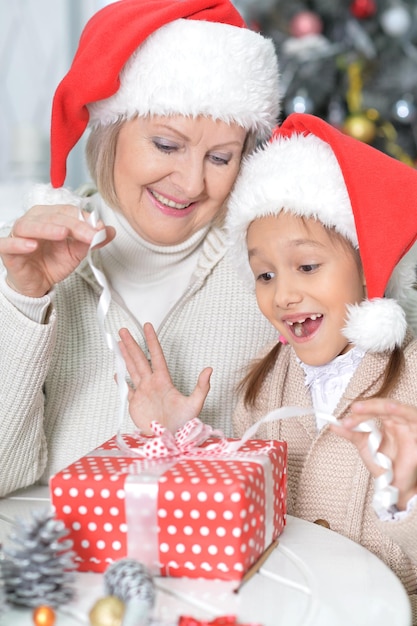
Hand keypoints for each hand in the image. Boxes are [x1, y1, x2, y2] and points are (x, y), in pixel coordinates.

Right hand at [0, 204, 114, 296]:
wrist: (39, 283)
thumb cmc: (53, 262)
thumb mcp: (77, 251)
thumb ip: (92, 240)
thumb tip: (109, 230)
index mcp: (50, 217)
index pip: (67, 211)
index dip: (83, 219)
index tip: (100, 230)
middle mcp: (33, 221)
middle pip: (51, 217)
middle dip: (73, 225)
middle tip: (89, 235)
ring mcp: (19, 235)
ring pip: (29, 225)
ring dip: (47, 228)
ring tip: (62, 233)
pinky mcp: (8, 251)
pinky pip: (7, 244)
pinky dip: (19, 243)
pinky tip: (32, 246)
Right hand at [118, 323, 211, 434]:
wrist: (171, 440)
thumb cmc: (184, 424)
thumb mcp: (195, 404)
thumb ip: (202, 386)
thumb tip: (209, 369)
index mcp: (164, 380)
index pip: (156, 356)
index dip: (152, 341)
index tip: (148, 327)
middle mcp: (152, 383)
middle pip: (139, 359)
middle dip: (132, 344)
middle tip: (124, 331)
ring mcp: (142, 392)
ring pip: (131, 370)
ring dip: (125, 357)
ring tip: (118, 344)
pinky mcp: (135, 404)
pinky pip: (126, 389)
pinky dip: (120, 381)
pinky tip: (116, 371)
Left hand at [331, 398, 416, 509]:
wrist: (394, 486)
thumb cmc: (385, 466)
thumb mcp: (365, 446)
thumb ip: (351, 434)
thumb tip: (334, 425)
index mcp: (387, 422)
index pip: (373, 410)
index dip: (360, 413)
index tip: (345, 422)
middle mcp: (398, 421)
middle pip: (383, 407)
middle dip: (367, 408)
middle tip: (354, 411)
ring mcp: (408, 426)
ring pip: (396, 408)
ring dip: (383, 406)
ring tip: (369, 407)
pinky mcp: (416, 432)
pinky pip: (412, 416)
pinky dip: (402, 410)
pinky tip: (391, 409)